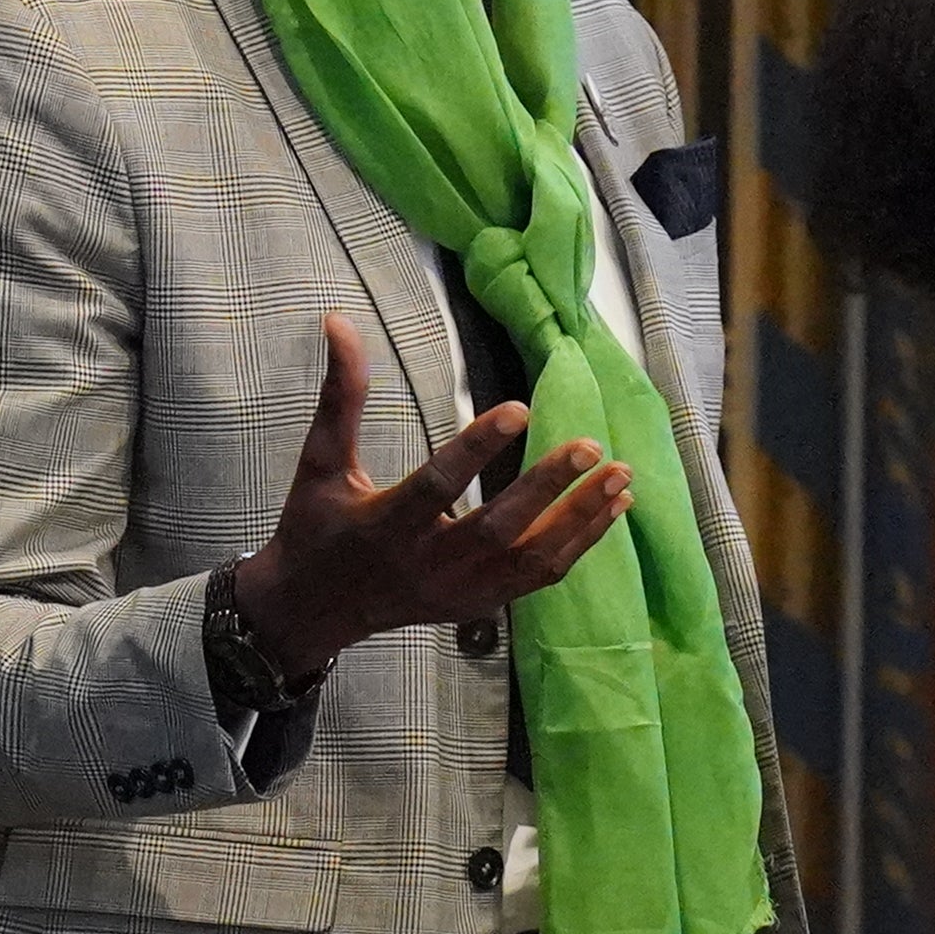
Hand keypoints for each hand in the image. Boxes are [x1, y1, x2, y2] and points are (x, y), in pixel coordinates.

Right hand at [239, 312, 636, 678]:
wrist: (314, 610)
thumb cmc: (316, 526)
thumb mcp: (319, 461)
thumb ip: (340, 395)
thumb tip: (340, 323)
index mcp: (385, 526)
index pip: (438, 484)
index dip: (477, 447)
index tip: (519, 407)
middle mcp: (427, 564)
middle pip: (497, 529)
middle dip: (546, 487)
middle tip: (589, 443)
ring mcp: (458, 591)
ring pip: (530, 561)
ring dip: (580, 518)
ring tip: (620, 476)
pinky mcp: (480, 605)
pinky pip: (539, 579)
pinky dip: (580, 544)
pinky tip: (611, 508)